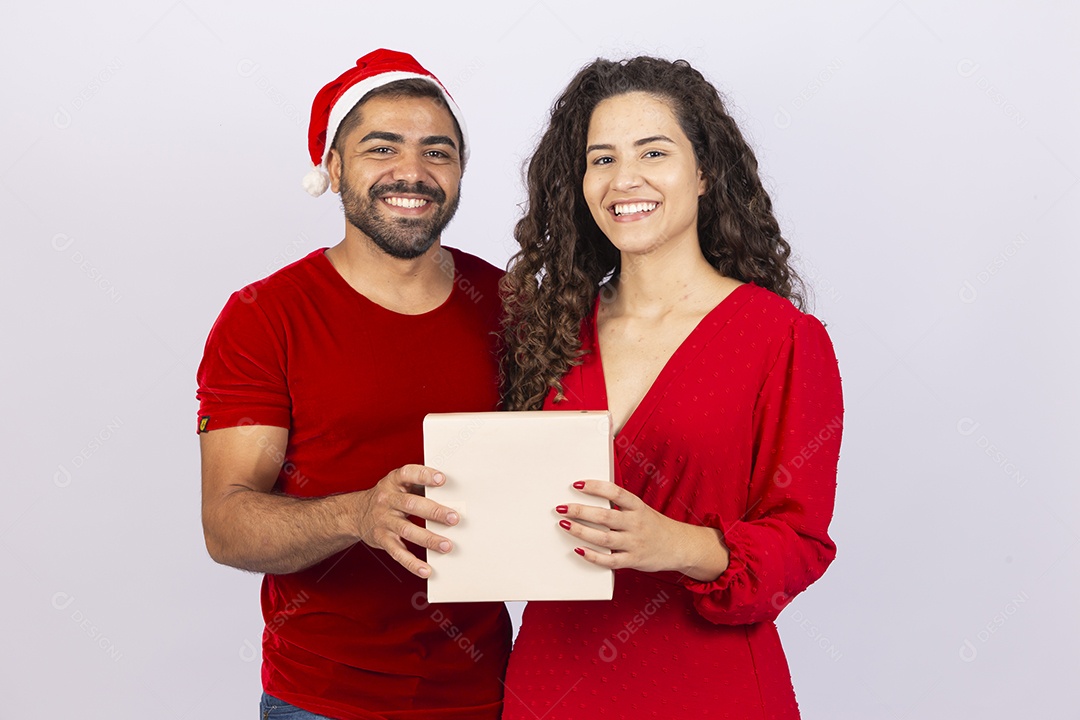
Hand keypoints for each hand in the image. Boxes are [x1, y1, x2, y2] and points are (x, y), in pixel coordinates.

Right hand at [352, 464, 457, 578]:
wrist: (356, 513)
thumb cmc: (389, 497)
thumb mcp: (399, 485)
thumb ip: (420, 487)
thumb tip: (452, 497)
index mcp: (393, 481)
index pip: (408, 473)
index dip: (424, 475)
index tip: (442, 479)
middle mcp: (386, 500)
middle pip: (410, 504)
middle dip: (434, 511)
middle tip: (454, 518)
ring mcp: (383, 520)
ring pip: (407, 530)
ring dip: (428, 539)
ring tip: (446, 546)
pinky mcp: (382, 539)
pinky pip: (398, 553)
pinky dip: (412, 563)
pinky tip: (426, 570)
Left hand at [558, 480, 729, 580]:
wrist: (679, 546)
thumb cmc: (654, 525)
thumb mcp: (641, 509)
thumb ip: (619, 505)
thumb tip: (589, 494)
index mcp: (638, 507)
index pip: (615, 493)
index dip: (595, 487)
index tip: (576, 484)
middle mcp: (636, 524)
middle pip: (605, 516)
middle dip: (580, 511)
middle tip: (561, 508)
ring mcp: (635, 543)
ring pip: (603, 538)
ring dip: (581, 531)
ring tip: (564, 524)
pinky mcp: (633, 560)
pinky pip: (610, 560)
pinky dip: (593, 556)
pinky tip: (578, 550)